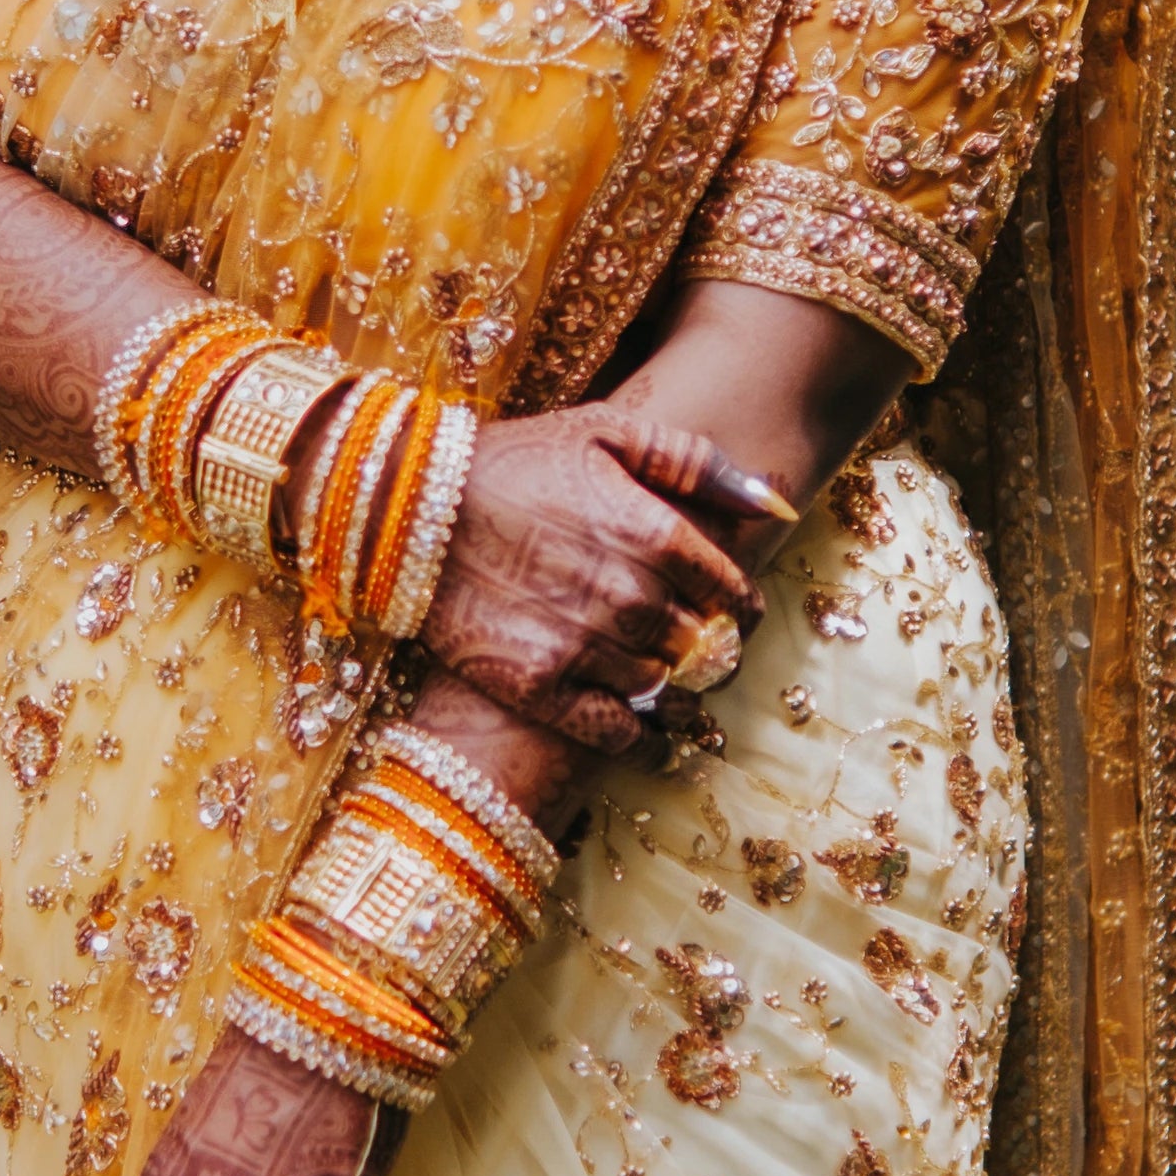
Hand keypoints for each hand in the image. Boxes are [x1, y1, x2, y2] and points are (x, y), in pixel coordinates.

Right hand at [413, 390, 781, 753]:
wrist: (403, 508)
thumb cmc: (510, 461)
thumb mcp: (603, 434)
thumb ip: (694, 463)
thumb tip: (773, 505)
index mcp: (651, 533)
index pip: (729, 589)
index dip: (739, 605)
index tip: (734, 612)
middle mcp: (626, 596)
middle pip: (703, 644)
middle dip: (711, 649)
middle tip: (703, 651)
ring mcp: (582, 646)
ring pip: (663, 688)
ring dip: (676, 692)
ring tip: (670, 686)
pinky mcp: (537, 687)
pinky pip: (615, 733)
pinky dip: (642, 741)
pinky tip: (649, 738)